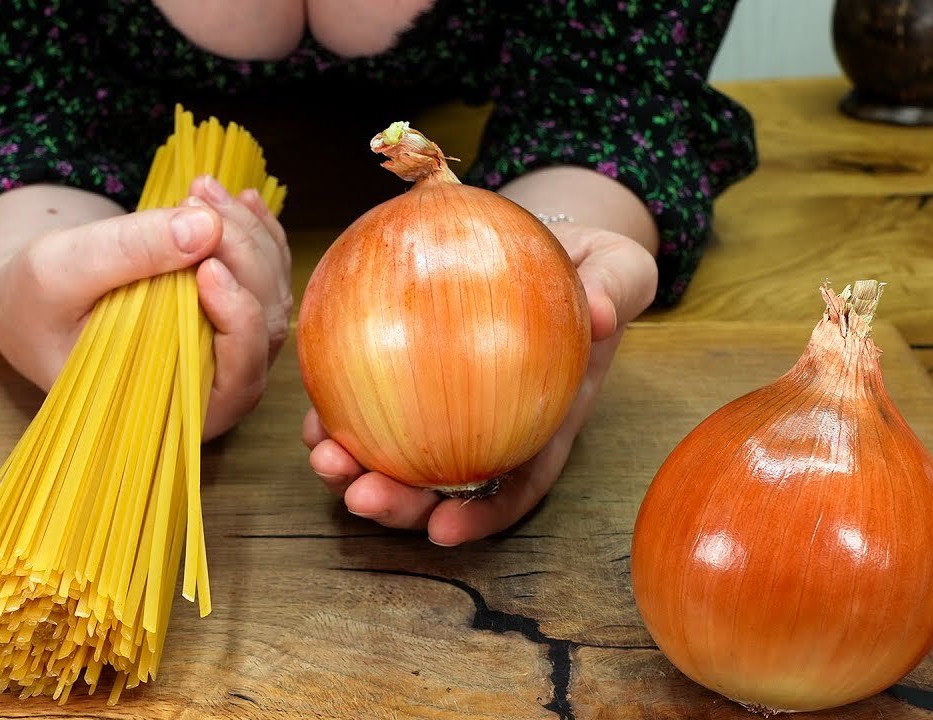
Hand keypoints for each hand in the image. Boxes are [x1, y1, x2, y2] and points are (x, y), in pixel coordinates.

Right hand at [0, 177, 290, 440]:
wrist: (31, 295)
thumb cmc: (33, 301)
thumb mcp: (60, 269)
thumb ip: (128, 252)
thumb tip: (205, 226)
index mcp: (176, 409)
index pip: (238, 377)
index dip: (237, 320)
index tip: (207, 265)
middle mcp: (217, 385)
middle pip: (263, 324)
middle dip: (240, 254)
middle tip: (199, 198)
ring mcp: (231, 347)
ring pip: (271, 292)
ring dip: (248, 234)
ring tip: (203, 188)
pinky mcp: (232, 310)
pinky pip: (266, 272)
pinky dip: (259, 231)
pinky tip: (240, 199)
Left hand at [302, 225, 656, 545]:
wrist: (561, 246)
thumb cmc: (593, 269)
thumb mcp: (619, 270)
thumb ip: (615, 289)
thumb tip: (604, 312)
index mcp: (545, 420)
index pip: (517, 482)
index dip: (481, 517)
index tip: (443, 530)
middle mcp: (495, 428)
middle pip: (445, 486)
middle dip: (400, 506)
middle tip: (361, 497)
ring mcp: (451, 408)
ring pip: (400, 457)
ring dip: (356, 471)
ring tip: (323, 459)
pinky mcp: (411, 376)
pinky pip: (372, 405)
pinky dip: (340, 416)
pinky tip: (313, 414)